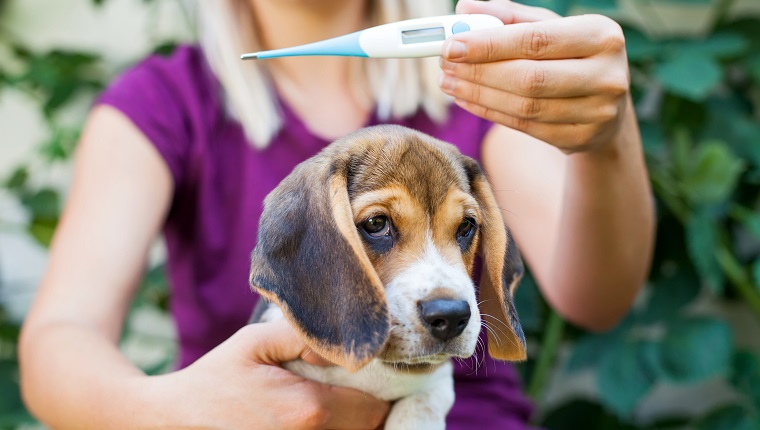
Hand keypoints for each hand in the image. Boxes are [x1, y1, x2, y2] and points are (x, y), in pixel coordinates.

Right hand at [143, 319, 388, 428]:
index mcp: (308, 410)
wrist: (174, 419)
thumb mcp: (256, 342)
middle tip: (355, 387)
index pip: (374, 408)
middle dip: (370, 409)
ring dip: (354, 423)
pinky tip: (323, 417)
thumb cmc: (217, 378)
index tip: (372, 375)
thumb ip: (306, 337)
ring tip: (341, 402)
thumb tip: (346, 345)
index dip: (380, 391)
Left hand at [439, 0, 631, 153]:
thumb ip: (509, 18)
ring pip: (524, 106)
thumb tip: (463, 10)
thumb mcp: (550, 29)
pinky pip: (525, 126)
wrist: (608, 107)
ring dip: (478, 94)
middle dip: (479, 71)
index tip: (452, 44)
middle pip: (529, 77)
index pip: (536, 40)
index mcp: (601, 35)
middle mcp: (606, 74)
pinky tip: (467, 100)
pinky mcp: (582, 138)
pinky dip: (490, 112)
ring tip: (449, 82)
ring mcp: (597, 111)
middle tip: (446, 64)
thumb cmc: (572, 58)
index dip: (489, 44)